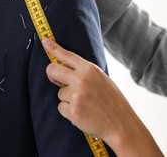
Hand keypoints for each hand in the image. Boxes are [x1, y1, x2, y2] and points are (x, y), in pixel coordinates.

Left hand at [41, 38, 162, 155]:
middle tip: (57, 80)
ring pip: (59, 92)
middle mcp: (81, 80)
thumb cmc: (111, 101)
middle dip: (51, 74)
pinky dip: (68, 111)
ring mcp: (76, 96)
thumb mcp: (101, 79)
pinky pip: (61, 107)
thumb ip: (83, 72)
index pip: (67, 55)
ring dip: (67, 98)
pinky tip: (82, 113)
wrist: (122, 125)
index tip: (44, 41)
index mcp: (90, 70)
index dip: (53, 48)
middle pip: (52, 70)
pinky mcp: (72, 111)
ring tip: (85, 104)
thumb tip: (63, 67)